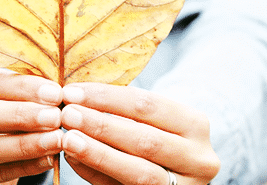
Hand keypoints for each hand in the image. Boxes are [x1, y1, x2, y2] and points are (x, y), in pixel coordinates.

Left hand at [59, 83, 219, 184]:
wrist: (181, 171)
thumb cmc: (160, 134)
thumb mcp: (155, 119)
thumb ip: (123, 111)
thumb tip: (78, 99)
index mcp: (196, 126)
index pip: (149, 106)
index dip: (108, 98)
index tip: (73, 91)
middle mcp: (199, 159)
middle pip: (145, 141)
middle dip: (101, 126)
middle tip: (67, 115)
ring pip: (139, 173)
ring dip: (98, 154)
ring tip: (68, 139)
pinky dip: (96, 176)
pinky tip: (75, 161)